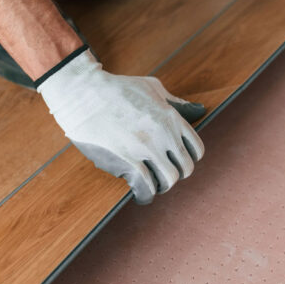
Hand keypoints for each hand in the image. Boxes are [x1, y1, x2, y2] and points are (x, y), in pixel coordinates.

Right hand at [37, 49, 205, 203]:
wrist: (84, 93)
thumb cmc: (117, 88)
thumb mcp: (152, 88)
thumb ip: (177, 103)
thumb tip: (200, 109)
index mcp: (171, 117)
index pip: (196, 150)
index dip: (187, 159)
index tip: (174, 162)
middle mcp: (164, 134)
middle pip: (185, 169)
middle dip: (175, 174)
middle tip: (161, 174)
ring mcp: (147, 149)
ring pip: (169, 181)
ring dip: (161, 186)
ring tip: (150, 184)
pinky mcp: (128, 161)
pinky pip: (146, 189)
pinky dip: (145, 196)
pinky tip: (139, 194)